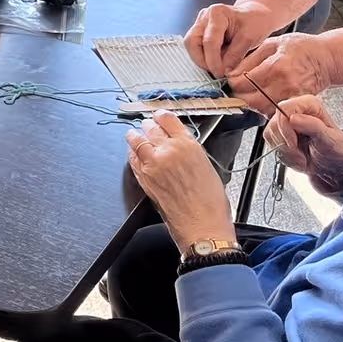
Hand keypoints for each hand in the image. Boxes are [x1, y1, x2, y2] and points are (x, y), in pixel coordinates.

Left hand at [125, 112, 235, 249]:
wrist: (202, 225)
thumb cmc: (210, 202)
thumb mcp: (206, 165)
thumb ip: (189, 150)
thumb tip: (179, 144)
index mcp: (187, 145)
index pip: (167, 118)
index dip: (161, 116)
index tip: (159, 116)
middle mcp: (167, 151)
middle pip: (150, 127)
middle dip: (148, 126)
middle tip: (147, 126)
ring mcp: (152, 164)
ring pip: (136, 140)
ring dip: (135, 136)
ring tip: (134, 134)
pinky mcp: (143, 178)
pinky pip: (132, 158)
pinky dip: (132, 153)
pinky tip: (133, 153)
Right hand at [186, 1, 275, 78]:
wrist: (255, 16)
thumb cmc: (255, 23)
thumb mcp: (250, 38)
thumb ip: (235, 55)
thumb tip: (224, 72)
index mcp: (217, 13)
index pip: (209, 41)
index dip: (213, 60)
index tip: (220, 74)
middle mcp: (204, 17)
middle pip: (192, 42)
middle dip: (202, 61)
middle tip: (216, 72)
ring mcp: (199, 24)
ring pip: (191, 46)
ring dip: (202, 60)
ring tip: (218, 68)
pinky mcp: (200, 32)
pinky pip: (196, 48)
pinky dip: (204, 58)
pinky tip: (217, 62)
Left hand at [227, 32, 336, 114]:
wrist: (326, 58)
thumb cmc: (301, 47)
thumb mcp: (272, 44)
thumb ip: (250, 59)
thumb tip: (232, 72)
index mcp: (275, 65)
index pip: (244, 82)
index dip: (233, 83)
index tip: (230, 81)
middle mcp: (284, 83)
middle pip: (251, 100)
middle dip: (239, 96)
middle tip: (237, 90)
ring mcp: (292, 96)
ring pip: (262, 109)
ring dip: (251, 104)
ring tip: (249, 94)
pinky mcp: (298, 103)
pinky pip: (276, 112)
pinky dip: (266, 109)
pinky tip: (263, 99)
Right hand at [264, 94, 342, 196]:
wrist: (338, 170)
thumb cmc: (340, 152)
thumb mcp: (330, 139)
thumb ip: (312, 126)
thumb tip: (292, 118)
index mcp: (309, 105)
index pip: (284, 108)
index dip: (285, 128)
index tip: (294, 143)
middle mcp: (296, 112)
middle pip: (274, 123)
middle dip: (285, 144)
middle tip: (300, 155)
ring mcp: (288, 125)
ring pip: (270, 134)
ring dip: (285, 152)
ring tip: (302, 159)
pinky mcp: (282, 137)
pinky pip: (271, 144)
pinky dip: (283, 156)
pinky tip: (297, 159)